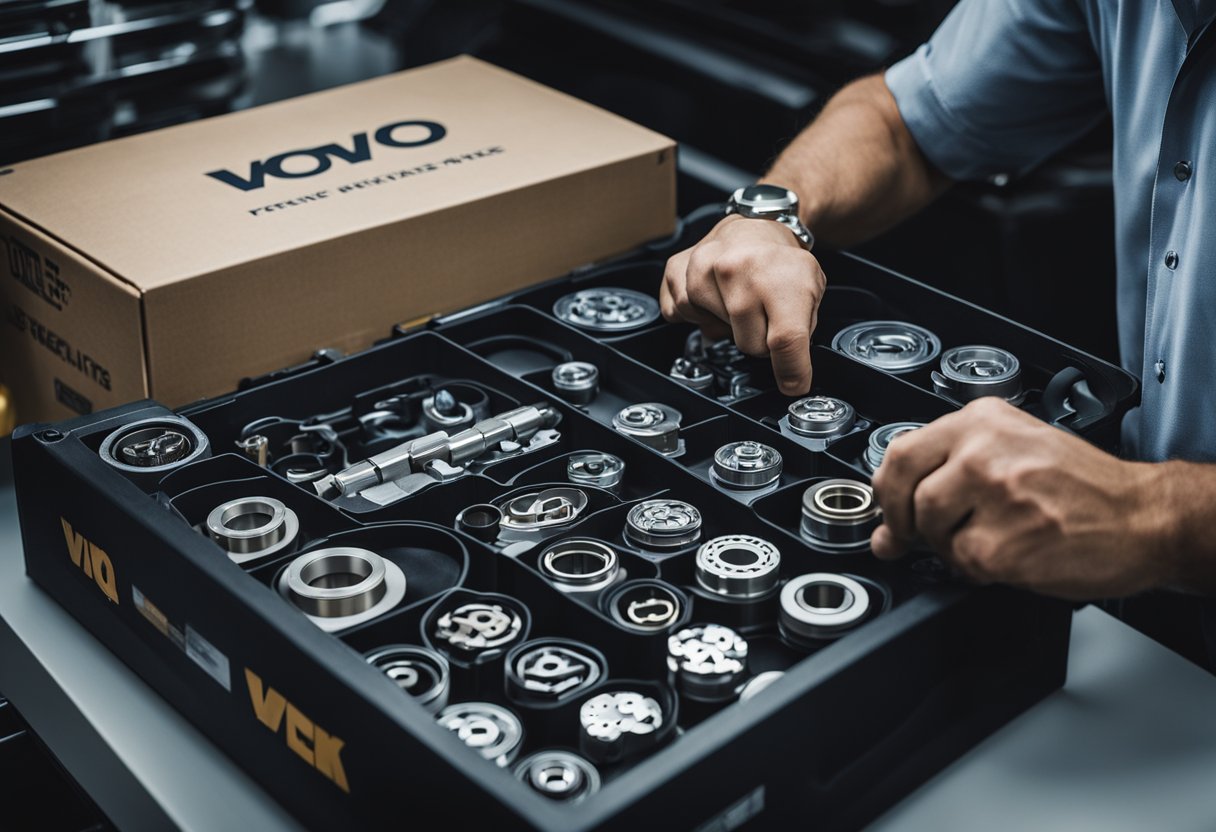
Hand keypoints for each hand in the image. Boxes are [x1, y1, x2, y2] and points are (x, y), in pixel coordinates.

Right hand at [659, 215, 825, 394]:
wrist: (754, 226)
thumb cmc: (780, 262)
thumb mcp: (811, 289)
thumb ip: (803, 330)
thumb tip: (792, 375)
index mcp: (778, 276)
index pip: (785, 340)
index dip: (791, 370)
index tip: (794, 384)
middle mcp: (737, 270)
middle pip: (749, 345)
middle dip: (760, 339)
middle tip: (764, 314)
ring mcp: (701, 269)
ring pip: (714, 334)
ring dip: (728, 325)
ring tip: (737, 299)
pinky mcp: (676, 271)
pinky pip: (681, 316)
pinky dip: (697, 314)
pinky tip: (713, 297)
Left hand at [870, 397, 1174, 599]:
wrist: (1146, 517)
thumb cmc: (1085, 489)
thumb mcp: (1016, 452)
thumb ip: (949, 475)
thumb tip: (889, 528)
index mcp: (984, 420)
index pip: (902, 451)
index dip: (888, 491)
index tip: (891, 512)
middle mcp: (985, 448)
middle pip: (907, 490)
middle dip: (907, 522)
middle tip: (920, 536)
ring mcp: (995, 493)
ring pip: (930, 528)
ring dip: (949, 546)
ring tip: (988, 540)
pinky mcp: (1004, 541)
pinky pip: (961, 562)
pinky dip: (977, 569)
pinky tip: (1010, 556)